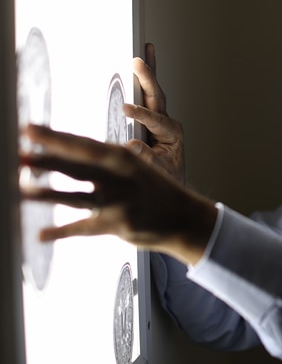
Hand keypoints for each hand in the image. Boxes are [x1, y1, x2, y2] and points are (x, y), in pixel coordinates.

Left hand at [20, 124, 216, 265]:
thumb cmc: (153, 189)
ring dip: (45, 194)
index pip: (81, 144)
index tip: (27, 129)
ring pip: (75, 196)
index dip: (52, 137)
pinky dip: (61, 232)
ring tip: (20, 190)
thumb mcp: (133, 166)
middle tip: (16, 154)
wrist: (183, 217)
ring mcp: (118, 202)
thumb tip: (61, 152)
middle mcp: (119, 177)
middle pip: (75, 166)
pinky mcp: (116, 225)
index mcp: (122, 157)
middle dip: (44, 160)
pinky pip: (84, 228)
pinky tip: (40, 234)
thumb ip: (101, 161)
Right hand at [124, 43, 185, 183]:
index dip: (140, 113)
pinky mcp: (152, 116)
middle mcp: (168, 121)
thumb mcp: (157, 171)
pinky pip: (147, 95)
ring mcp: (160, 117)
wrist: (169, 179)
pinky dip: (144, 78)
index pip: (154, 120)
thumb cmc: (165, 176)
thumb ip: (146, 158)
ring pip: (153, 91)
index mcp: (172, 133)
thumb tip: (131, 144)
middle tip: (137, 60)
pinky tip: (140, 63)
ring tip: (146, 49)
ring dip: (148, 71)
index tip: (125, 109)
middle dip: (147, 78)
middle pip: (156, 97)